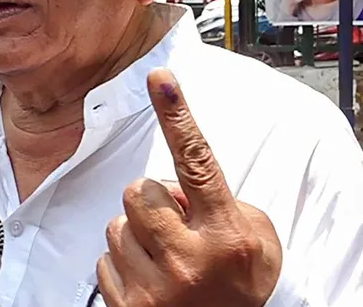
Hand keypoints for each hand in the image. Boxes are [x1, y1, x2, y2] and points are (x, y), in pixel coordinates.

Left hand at [96, 68, 282, 306]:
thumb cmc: (240, 289)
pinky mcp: (127, 306)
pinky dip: (123, 265)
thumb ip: (225, 204)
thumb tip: (180, 186)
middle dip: (154, 202)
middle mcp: (188, 260)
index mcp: (226, 236)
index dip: (178, 117)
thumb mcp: (259, 244)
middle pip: (140, 190)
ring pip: (118, 224)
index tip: (160, 79)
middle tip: (177, 229)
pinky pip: (104, 259)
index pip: (197, 162)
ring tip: (165, 260)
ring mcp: (155, 287)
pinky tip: (151, 280)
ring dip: (137, 235)